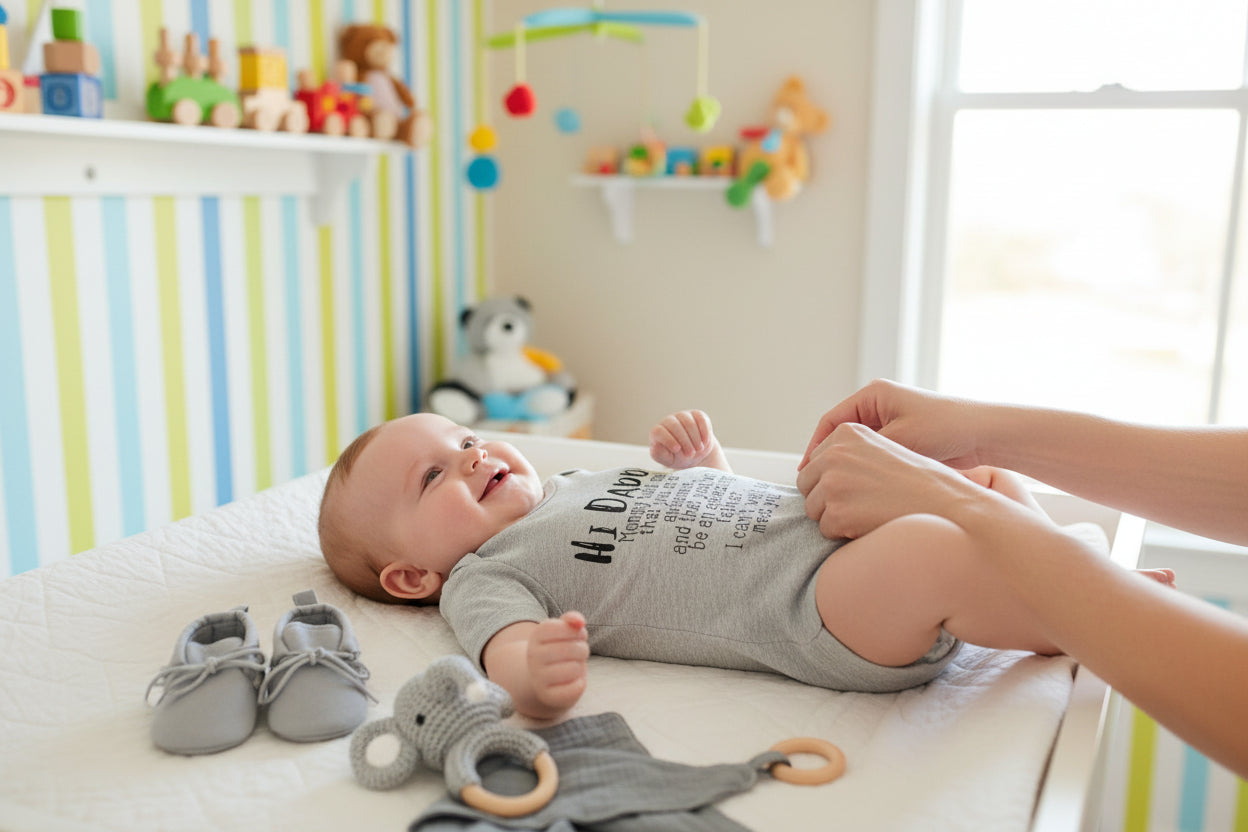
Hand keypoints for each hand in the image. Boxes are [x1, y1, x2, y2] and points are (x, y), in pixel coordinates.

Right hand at [526, 611, 588, 712]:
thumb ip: (571, 620)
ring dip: (580, 667)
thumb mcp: (561, 631)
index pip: (564, 628)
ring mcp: (538, 677)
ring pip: (575, 668)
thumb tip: (579, 622)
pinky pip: (575, 687)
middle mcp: (533, 656)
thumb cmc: (557, 650)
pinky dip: (579, 684)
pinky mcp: (548, 696)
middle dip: (583, 649)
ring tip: (572, 667)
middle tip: (577, 653)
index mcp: (536, 636)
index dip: (577, 632)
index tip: (576, 636)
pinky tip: (571, 681)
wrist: (541, 680)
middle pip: (573, 649)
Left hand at [649, 410, 726, 469]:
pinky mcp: (696, 415)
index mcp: (658, 431)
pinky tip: (705, 441)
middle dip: (684, 441)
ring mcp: (682, 416)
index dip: (668, 440)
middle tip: (690, 454)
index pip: (659, 431)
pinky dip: (704, 431)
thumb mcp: (667, 460)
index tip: (677, 449)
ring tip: (698, 449)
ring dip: (695, 438)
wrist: (695, 453)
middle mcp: (668, 421)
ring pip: (688, 422)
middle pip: (675, 426)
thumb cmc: (677, 457)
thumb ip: (660, 455)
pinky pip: (700, 419)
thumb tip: (655, 446)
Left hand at [795, 422, 990, 538]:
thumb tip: (813, 470)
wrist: (949, 506)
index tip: (851, 491)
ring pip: (813, 509)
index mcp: (848, 432)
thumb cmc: (922, 482)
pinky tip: (872, 525)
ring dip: (835, 517)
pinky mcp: (837, 512)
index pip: (814, 461)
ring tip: (871, 513)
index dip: (829, 481)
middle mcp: (836, 453)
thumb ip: (850, 454)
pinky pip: (825, 530)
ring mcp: (834, 483)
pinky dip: (844, 534)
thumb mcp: (885, 450)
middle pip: (807, 484)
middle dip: (827, 499)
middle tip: (862, 505)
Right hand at [799, 379, 984, 470]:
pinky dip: (864, 470)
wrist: (986, 434)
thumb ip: (867, 451)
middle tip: (815, 483)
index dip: (814, 447)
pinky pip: (873, 455)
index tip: (806, 471)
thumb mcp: (900, 439)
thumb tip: (838, 471)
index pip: (830, 422)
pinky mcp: (902, 437)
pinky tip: (859, 488)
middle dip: (827, 459)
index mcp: (873, 395)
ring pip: (856, 447)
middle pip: (840, 434)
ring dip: (846, 466)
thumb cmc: (946, 429)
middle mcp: (879, 405)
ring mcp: (891, 421)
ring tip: (834, 488)